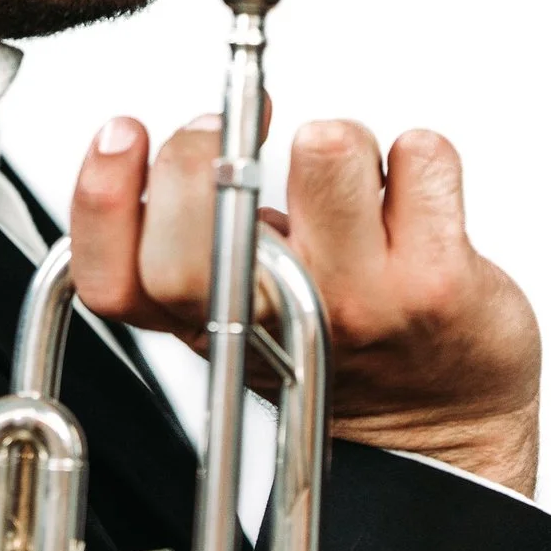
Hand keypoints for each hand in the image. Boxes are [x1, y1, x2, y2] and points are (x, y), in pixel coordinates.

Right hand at [70, 114, 542, 494]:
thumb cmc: (341, 348)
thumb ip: (196, 246)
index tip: (121, 133)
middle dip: (209, 146)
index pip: (114, 281)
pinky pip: (420, 156)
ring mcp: (358, 302)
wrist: (447, 425)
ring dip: (338, 139)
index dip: (102, 200)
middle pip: (202, 218)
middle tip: (236, 126)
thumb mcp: (244, 314)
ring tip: (347, 171)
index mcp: (211, 326)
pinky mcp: (438, 282)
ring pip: (328, 151)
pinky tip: (413, 193)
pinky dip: (420, 156)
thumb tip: (176, 140)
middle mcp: (273, 321)